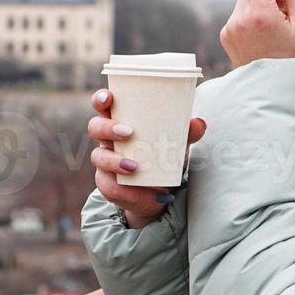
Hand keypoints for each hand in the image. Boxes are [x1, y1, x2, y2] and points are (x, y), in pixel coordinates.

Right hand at [88, 88, 206, 228]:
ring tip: (135, 167)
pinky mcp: (108, 185)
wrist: (159, 192)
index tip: (109, 98)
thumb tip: (198, 123)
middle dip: (107, 128)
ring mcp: (105, 162)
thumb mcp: (177, 144)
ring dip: (115, 162)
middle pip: (95, 127)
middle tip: (128, 133)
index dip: (101, 98)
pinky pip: (112, 188)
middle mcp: (108, 140)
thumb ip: (187, 133)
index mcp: (121, 121)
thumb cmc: (163, 157)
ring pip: (98, 158)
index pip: (104, 105)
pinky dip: (133, 193)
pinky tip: (152, 196)